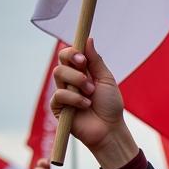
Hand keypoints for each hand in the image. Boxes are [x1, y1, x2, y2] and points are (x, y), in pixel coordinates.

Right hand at [51, 38, 137, 168]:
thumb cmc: (110, 106)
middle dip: (74, 64)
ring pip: (58, 74)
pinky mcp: (58, 107)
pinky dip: (75, 98)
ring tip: (91, 94)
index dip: (73, 51)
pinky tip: (85, 105)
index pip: (68, 54)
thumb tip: (88, 39)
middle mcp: (70, 80)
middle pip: (61, 61)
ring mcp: (63, 92)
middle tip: (87, 74)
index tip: (83, 58)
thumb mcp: (106, 80)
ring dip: (78, 82)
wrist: (110, 129)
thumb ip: (96, 61)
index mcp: (81, 72)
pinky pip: (60, 94)